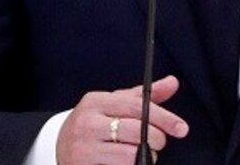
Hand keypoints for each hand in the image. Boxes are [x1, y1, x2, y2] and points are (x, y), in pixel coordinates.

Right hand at [57, 75, 189, 164]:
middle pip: (136, 132)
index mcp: (95, 102)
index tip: (182, 128)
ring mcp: (83, 150)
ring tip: (140, 155)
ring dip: (144, 158)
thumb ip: (144, 96)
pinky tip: (126, 163)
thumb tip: (173, 82)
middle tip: (159, 143)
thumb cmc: (94, 124)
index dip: (164, 118)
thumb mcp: (114, 104)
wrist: (57, 147)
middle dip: (156, 140)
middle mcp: (86, 124)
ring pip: (130, 156)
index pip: (137, 106)